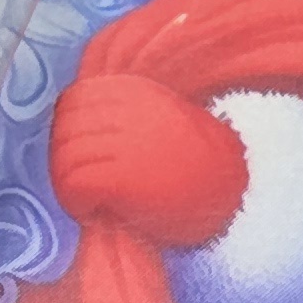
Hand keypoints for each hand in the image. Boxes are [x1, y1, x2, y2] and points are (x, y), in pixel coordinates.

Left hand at [48, 72, 246, 247]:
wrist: (240, 197)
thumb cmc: (196, 169)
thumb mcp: (160, 124)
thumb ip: (121, 116)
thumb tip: (68, 127)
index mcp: (135, 90)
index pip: (73, 102)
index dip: (66, 133)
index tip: (80, 158)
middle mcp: (128, 109)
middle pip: (64, 128)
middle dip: (62, 159)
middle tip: (80, 185)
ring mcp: (126, 140)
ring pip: (63, 157)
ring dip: (68, 183)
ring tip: (89, 202)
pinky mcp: (125, 175)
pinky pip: (75, 183)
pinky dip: (75, 201)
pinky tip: (93, 212)